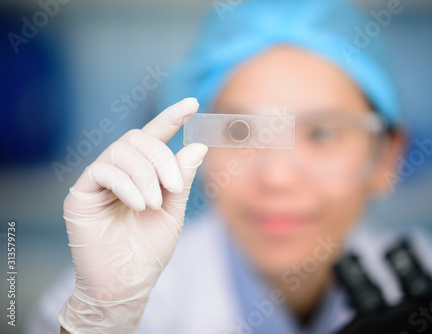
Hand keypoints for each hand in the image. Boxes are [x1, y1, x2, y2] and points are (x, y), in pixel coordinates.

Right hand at [58, 98, 207, 333]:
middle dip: (161, 158)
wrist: (126, 282)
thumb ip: (181, 180)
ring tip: (154, 203)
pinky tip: (139, 205)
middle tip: (173, 187)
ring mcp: (99, 180)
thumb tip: (197, 146)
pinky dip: (127, 185)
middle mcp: (119, 170)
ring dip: (145, 175)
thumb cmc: (149, 249)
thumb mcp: (173, 212)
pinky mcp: (81, 193)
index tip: (192, 104)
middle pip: (138, 139)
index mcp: (143, 173)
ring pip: (121, 152)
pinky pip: (103, 170)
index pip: (154, 137)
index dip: (171, 117)